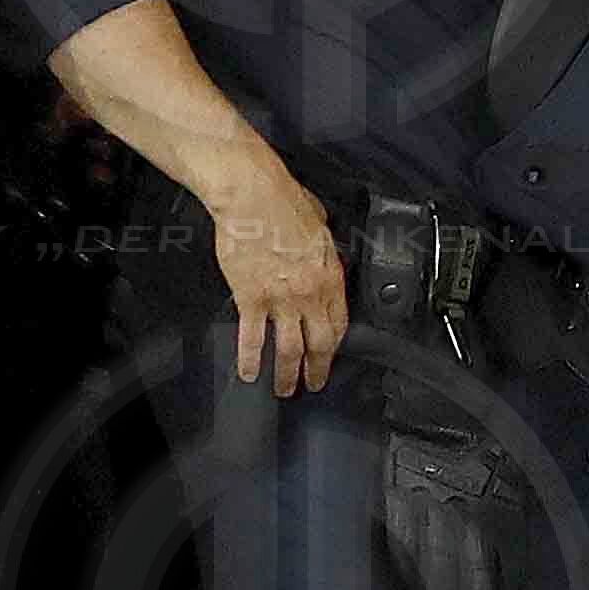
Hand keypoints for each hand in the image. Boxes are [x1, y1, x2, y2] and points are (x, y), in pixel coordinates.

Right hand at [209, 157, 344, 397]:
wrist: (255, 199)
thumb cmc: (286, 205)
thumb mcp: (322, 228)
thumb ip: (323, 250)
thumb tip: (320, 253)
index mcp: (330, 277)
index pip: (339, 322)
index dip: (336, 344)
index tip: (332, 355)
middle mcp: (308, 294)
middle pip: (319, 344)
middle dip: (317, 370)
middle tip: (314, 384)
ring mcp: (279, 300)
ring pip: (288, 349)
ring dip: (286, 374)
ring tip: (284, 390)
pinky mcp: (250, 298)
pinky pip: (251, 337)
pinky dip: (249, 359)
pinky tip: (249, 372)